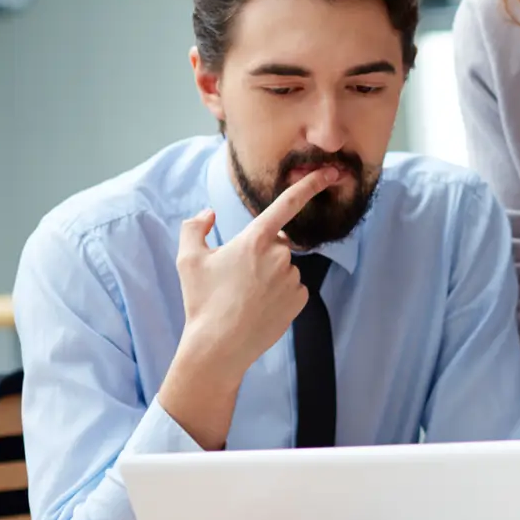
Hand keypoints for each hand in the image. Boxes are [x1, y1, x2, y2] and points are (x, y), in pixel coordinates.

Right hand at [170, 168, 340, 375]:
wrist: (218, 347)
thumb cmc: (202, 301)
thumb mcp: (188, 259)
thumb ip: (195, 227)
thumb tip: (209, 214)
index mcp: (255, 240)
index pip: (288, 204)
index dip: (311, 184)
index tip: (331, 172)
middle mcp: (280, 256)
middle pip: (278, 243)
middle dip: (263, 252)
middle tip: (238, 277)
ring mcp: (292, 279)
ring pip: (285, 266)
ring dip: (270, 275)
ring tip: (245, 296)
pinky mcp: (299, 300)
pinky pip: (293, 287)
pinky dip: (279, 293)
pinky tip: (259, 307)